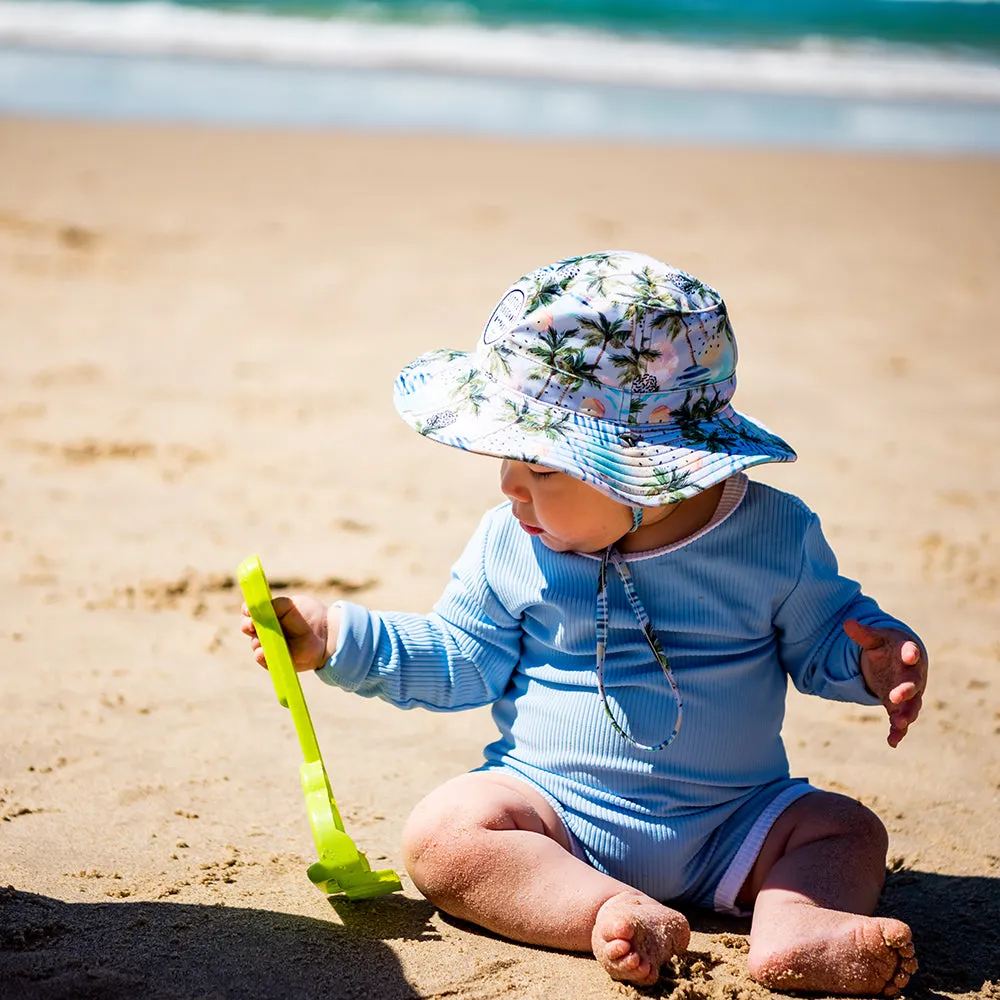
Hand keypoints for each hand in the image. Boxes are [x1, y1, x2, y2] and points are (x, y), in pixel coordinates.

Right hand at [240, 594, 338, 672]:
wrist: (326, 634)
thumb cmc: (309, 616)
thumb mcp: (292, 605)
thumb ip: (276, 605)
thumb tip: (257, 607)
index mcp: (268, 613)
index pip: (250, 611)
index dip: (247, 610)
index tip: (248, 610)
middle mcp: (266, 629)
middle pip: (247, 627)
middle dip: (247, 625)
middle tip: (252, 625)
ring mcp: (269, 644)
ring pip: (254, 643)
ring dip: (256, 641)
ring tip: (264, 639)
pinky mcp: (275, 659)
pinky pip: (263, 659)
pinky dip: (260, 656)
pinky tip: (262, 652)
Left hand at [843, 619, 926, 747]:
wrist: (901, 660)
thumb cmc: (888, 646)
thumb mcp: (875, 638)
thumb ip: (863, 634)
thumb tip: (846, 623)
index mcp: (908, 652)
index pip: (911, 651)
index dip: (911, 653)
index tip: (910, 655)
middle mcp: (913, 674)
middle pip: (913, 684)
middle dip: (906, 691)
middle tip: (897, 697)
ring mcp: (909, 692)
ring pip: (912, 706)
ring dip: (906, 715)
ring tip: (898, 724)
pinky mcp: (901, 706)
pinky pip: (902, 719)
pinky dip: (898, 731)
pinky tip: (892, 742)